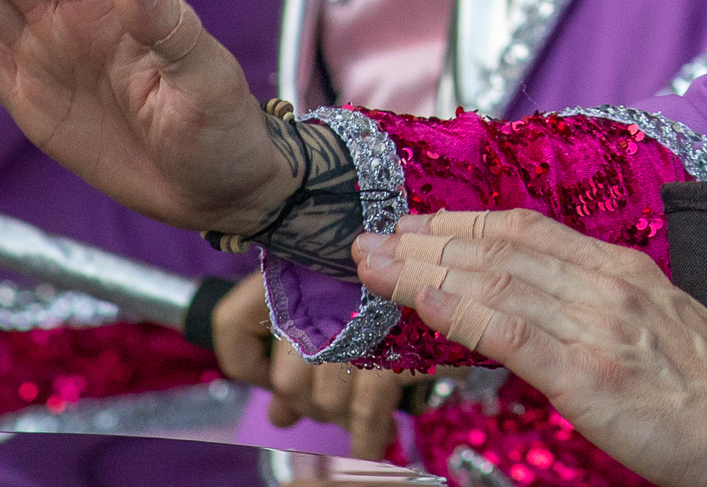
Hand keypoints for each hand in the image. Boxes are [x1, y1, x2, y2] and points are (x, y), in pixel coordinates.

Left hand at [216, 271, 407, 457]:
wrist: (472, 266)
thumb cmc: (407, 282)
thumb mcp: (349, 301)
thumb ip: (305, 357)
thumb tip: (279, 417)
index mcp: (298, 268)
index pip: (234, 324)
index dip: (247, 364)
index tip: (268, 379)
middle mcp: (318, 292)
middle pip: (285, 379)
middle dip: (309, 400)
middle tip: (335, 396)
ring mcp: (355, 323)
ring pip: (324, 400)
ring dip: (344, 413)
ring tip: (366, 403)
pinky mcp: (392, 352)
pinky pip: (364, 415)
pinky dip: (368, 438)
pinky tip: (376, 440)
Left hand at [356, 212, 706, 486]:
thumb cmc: (703, 386)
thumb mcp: (652, 319)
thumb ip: (595, 300)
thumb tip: (536, 294)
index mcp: (620, 269)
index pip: (526, 231)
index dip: (463, 223)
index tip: (415, 223)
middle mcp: (606, 286)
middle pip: (500, 251)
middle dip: (428, 242)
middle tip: (371, 239)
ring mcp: (597, 328)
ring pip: (497, 284)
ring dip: (427, 270)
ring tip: (379, 266)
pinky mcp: (589, 376)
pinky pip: (516, 334)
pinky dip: (465, 313)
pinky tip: (426, 302)